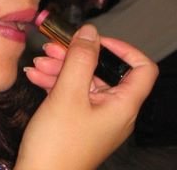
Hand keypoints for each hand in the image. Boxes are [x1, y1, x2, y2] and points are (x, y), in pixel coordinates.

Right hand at [17, 24, 157, 169]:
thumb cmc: (58, 146)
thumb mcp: (68, 94)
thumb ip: (81, 58)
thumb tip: (91, 32)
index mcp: (123, 105)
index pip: (142, 68)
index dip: (122, 49)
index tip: (95, 40)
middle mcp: (114, 111)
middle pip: (104, 71)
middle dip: (78, 55)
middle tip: (54, 46)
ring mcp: (96, 118)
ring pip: (84, 81)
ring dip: (61, 68)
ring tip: (38, 62)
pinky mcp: (78, 123)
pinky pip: (72, 94)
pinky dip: (55, 83)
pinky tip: (35, 77)